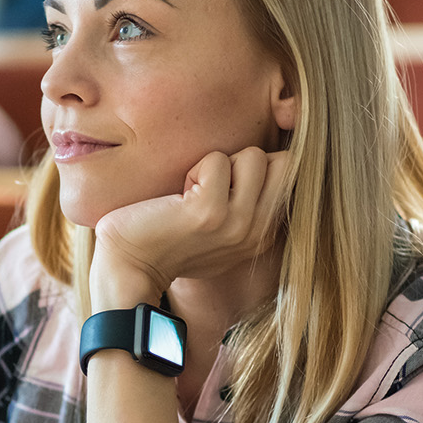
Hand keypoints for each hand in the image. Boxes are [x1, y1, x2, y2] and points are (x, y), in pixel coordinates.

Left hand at [90, 147, 291, 307]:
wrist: (130, 265)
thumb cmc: (168, 239)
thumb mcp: (222, 228)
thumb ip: (250, 203)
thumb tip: (269, 160)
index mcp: (266, 235)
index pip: (292, 175)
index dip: (258, 168)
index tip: (226, 186)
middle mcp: (259, 233)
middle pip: (285, 163)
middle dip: (246, 161)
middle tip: (212, 185)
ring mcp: (237, 225)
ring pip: (254, 157)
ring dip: (219, 163)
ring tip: (194, 191)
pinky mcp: (209, 213)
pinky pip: (216, 161)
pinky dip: (195, 168)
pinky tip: (178, 197)